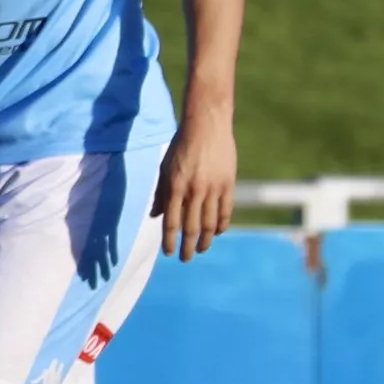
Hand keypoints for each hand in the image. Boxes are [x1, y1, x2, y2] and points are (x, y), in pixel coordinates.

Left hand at [154, 111, 238, 261]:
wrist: (206, 125)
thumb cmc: (181, 146)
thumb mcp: (165, 167)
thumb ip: (161, 193)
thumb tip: (155, 216)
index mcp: (175, 187)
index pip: (171, 223)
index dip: (170, 241)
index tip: (169, 253)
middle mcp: (194, 190)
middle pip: (191, 228)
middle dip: (188, 247)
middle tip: (185, 258)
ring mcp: (213, 188)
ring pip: (211, 223)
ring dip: (206, 240)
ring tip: (202, 249)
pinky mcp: (228, 184)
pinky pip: (226, 211)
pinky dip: (222, 225)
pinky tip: (218, 232)